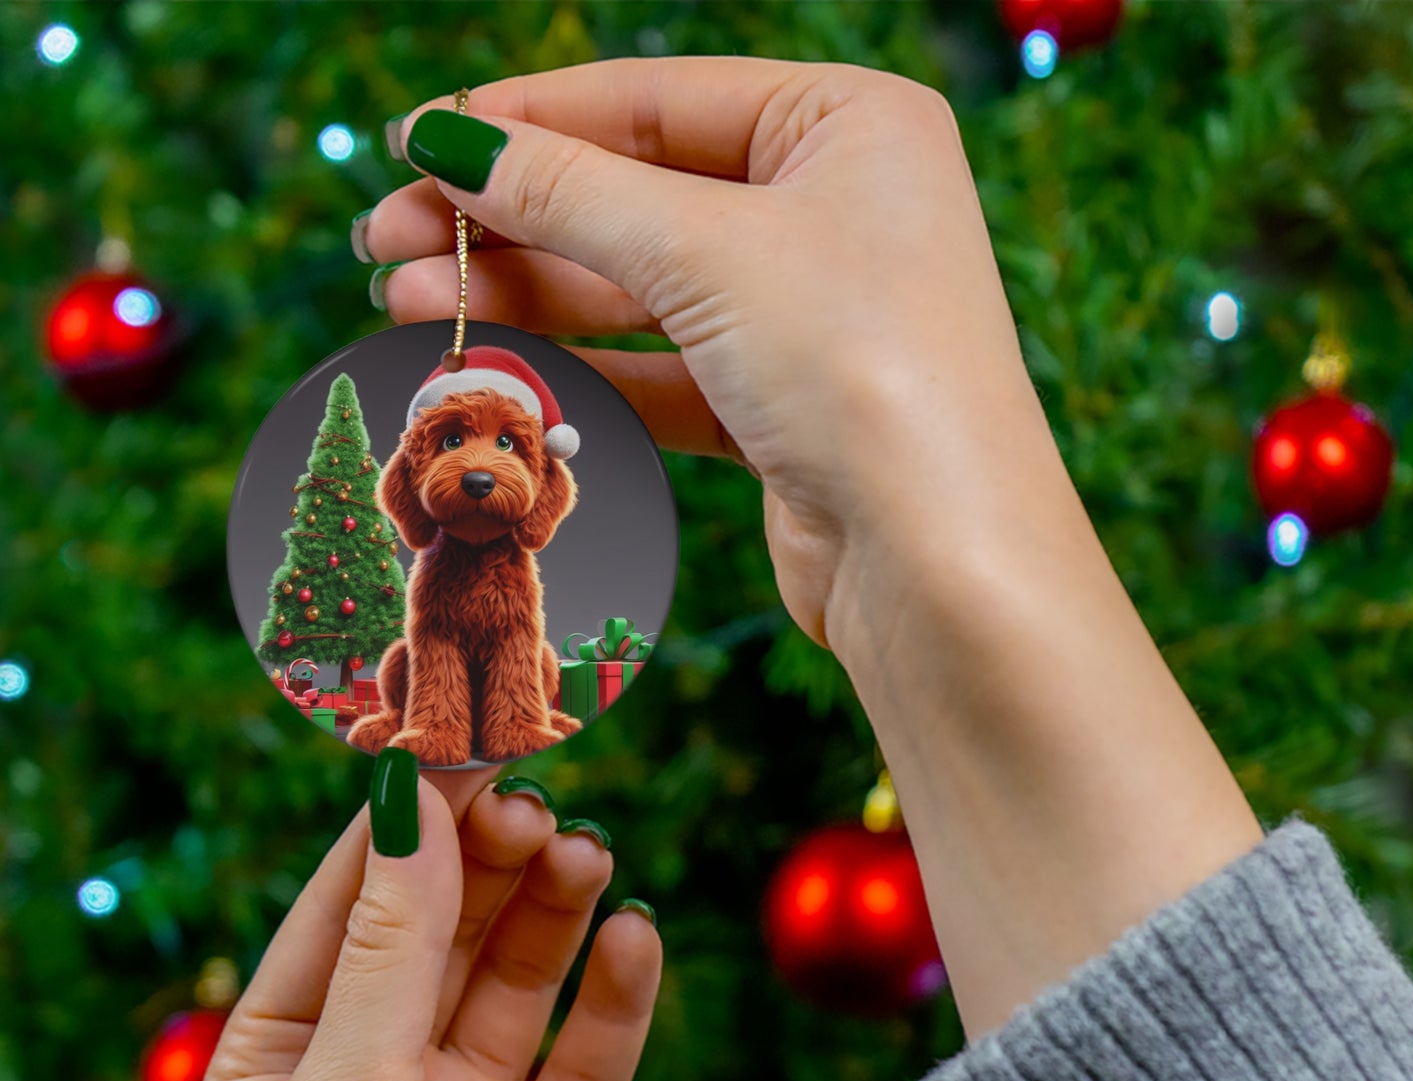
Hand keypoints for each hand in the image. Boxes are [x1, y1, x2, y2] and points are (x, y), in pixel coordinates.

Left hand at [201, 761, 661, 1080]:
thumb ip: (392, 945)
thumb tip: (414, 799)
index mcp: (289, 1053)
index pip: (353, 901)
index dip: (410, 822)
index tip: (468, 742)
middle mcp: (380, 1073)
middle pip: (447, 927)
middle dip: (491, 862)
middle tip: (540, 806)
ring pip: (522, 978)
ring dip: (556, 912)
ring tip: (589, 858)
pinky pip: (591, 1056)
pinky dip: (617, 995)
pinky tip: (635, 940)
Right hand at [361, 60, 1262, 1040]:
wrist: (939, 562)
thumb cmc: (861, 369)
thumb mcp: (706, 252)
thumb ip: (570, 193)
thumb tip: (447, 142)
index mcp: (848, 126)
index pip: (656, 99)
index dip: (527, 122)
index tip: (416, 146)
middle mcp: (835, 211)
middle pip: (638, 197)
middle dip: (510, 221)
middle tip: (386, 241)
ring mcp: (810, 316)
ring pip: (641, 291)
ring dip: (528, 297)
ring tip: (408, 303)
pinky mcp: (784, 409)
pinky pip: (664, 370)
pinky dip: (584, 369)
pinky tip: (497, 367)